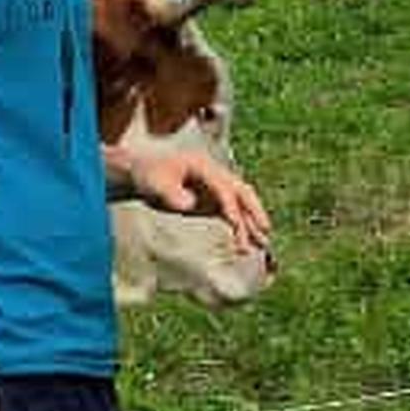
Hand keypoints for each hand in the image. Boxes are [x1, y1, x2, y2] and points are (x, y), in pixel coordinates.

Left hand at [120, 146, 273, 251]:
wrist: (143, 170)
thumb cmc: (149, 174)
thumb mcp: (155, 182)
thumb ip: (172, 193)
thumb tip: (191, 204)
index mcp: (204, 166)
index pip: (224, 188)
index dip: (231, 207)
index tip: (236, 226)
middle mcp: (216, 174)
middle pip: (243, 191)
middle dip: (255, 211)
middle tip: (266, 231)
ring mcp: (216, 187)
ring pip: (241, 204)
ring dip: (253, 223)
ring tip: (264, 244)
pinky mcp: (213, 200)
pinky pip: (233, 213)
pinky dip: (242, 226)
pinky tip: (247, 243)